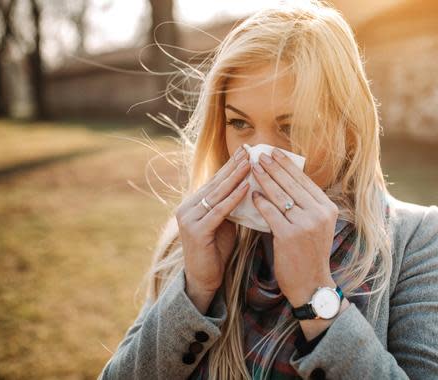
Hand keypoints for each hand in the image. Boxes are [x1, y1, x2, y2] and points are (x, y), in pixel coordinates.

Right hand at [175, 145, 249, 300]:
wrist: (204, 279)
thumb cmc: (216, 251)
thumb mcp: (224, 223)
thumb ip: (229, 206)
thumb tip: (248, 187)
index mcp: (193, 204)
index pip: (214, 181)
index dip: (230, 166)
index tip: (245, 151)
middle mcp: (187, 208)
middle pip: (215, 183)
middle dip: (233, 166)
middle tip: (249, 150)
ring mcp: (189, 219)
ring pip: (217, 194)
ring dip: (235, 178)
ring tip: (250, 164)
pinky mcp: (196, 231)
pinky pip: (219, 211)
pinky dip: (233, 199)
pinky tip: (246, 188)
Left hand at [250, 147, 339, 307]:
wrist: (311, 284)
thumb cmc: (309, 254)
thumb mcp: (317, 226)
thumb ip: (306, 205)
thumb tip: (286, 181)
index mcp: (327, 209)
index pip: (304, 181)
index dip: (288, 165)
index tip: (275, 153)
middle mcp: (319, 214)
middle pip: (291, 184)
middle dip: (274, 167)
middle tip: (260, 154)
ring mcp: (305, 224)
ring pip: (280, 196)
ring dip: (264, 179)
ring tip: (253, 168)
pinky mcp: (289, 236)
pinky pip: (270, 213)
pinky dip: (260, 202)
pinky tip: (252, 194)